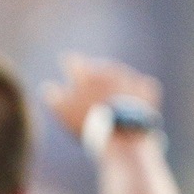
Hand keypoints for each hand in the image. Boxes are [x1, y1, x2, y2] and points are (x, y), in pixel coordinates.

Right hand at [41, 53, 161, 141]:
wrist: (125, 133)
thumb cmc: (88, 122)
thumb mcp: (63, 112)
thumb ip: (53, 97)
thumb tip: (46, 87)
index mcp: (85, 73)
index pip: (72, 61)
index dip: (69, 64)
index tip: (66, 66)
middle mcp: (107, 69)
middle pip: (97, 69)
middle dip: (94, 77)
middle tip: (91, 93)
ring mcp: (128, 77)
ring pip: (118, 76)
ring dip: (114, 85)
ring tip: (111, 103)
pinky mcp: (147, 87)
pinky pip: (140, 86)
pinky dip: (135, 92)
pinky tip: (131, 104)